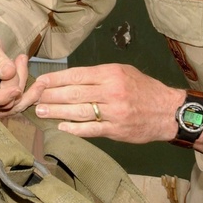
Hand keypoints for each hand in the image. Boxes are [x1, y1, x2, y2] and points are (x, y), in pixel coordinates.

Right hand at [0, 34, 31, 116]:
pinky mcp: (4, 108)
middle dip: (17, 83)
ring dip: (28, 91)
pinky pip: (19, 107)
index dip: (2, 97)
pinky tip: (39, 84)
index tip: (16, 89)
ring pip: (14, 107)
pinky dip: (31, 96)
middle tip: (21, 58)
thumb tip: (9, 73)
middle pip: (4, 104)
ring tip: (34, 71)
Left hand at [32, 63, 185, 143]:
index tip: (40, 82)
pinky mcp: (117, 130)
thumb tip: (70, 79)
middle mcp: (111, 92)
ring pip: (79, 112)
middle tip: (34, 98)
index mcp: (111, 74)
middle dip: (51, 96)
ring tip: (41, 112)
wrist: (168, 111)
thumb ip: (99, 75)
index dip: (56, 79)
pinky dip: (75, 128)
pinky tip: (62, 127)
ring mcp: (114, 112)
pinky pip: (91, 130)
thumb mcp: (123, 72)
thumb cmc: (143, 89)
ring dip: (57, 112)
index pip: (77, 75)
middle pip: (74, 94)